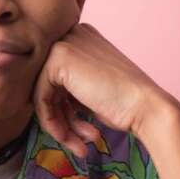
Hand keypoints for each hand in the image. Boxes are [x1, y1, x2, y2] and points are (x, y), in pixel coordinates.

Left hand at [32, 22, 179, 157]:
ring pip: (41, 93)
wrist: (146, 108)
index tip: (73, 131)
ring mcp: (64, 43)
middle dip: (58, 117)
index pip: (52, 77)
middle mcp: (71, 34)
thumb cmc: (122, 104)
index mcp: (80, 38)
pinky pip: (40, 97)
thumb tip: (33, 100)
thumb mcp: (87, 89)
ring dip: (57, 125)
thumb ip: (62, 87)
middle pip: (45, 84)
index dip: (60, 108)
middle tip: (75, 141)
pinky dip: (51, 121)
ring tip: (77, 144)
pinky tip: (70, 138)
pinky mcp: (58, 58)